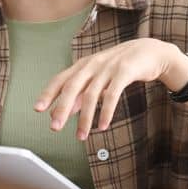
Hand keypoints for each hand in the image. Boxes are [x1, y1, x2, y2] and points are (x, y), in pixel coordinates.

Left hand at [34, 38, 178, 138]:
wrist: (150, 52)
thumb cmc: (120, 67)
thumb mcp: (98, 78)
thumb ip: (82, 92)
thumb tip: (67, 110)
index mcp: (83, 66)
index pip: (60, 80)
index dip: (48, 94)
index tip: (37, 109)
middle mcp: (92, 65)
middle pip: (72, 87)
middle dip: (62, 108)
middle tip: (55, 127)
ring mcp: (108, 67)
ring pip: (91, 94)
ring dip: (85, 118)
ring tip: (81, 136)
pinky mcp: (125, 71)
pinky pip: (112, 94)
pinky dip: (106, 111)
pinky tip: (103, 125)